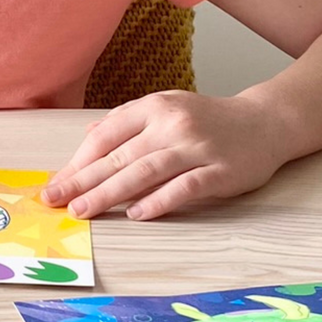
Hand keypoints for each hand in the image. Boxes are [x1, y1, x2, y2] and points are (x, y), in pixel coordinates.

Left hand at [42, 90, 289, 220]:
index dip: (78, 162)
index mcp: (155, 106)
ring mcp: (198, 146)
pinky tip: (136, 215)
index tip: (56, 184)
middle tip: (55, 201)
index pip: (107, 136)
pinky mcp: (220, 170)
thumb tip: (87, 138)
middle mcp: (173, 123)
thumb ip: (127, 122)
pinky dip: (158, 201)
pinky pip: (184, 187)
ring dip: (110, 193)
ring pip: (145, 172)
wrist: (266, 122)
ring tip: (84, 210)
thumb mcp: (166, 110)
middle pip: (120, 156)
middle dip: (83, 181)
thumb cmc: (208, 121)